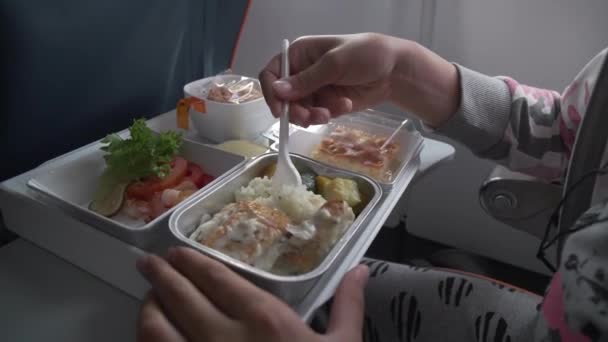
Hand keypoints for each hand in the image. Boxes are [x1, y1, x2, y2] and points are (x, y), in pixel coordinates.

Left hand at [136, 247, 369, 341]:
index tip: (176, 253)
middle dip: (160, 275)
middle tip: (148, 264)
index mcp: (262, 319)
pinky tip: (150, 334)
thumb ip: (348, 305)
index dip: (191, 262)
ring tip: (148, 297)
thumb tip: (360, 269)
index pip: (216, 278)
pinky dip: (147, 341)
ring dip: (148, 307)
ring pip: (155, 328)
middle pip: (179, 295)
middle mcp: (222, 336)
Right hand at [259, 33, 459, 127]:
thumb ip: (306, 80)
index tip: (280, 110)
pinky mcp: (326, 103)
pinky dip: (328, 114)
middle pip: (284, 98)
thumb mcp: (334, 64)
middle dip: (295, 110)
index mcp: (300, 54)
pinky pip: (316, 115)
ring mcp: (315, 89)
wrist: (394, 71)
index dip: (272, 92)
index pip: (272, 73)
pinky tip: (344, 104)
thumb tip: (278, 91)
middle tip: (308, 118)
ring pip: (299, 110)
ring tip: (330, 112)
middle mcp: (303, 72)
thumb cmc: (365, 55)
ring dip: (312, 115)